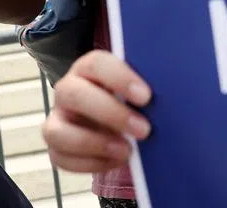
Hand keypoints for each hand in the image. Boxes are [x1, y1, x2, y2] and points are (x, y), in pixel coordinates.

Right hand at [41, 50, 151, 174]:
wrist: (114, 123)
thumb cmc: (129, 101)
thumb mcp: (136, 90)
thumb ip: (144, 91)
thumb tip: (170, 98)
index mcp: (87, 68)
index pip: (96, 63)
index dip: (119, 78)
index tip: (146, 96)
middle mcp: (67, 90)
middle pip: (75, 95)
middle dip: (110, 114)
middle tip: (144, 130)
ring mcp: (57, 119)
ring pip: (58, 131)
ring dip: (95, 143)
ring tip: (127, 151)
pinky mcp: (56, 146)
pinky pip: (61, 158)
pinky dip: (90, 163)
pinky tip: (115, 160)